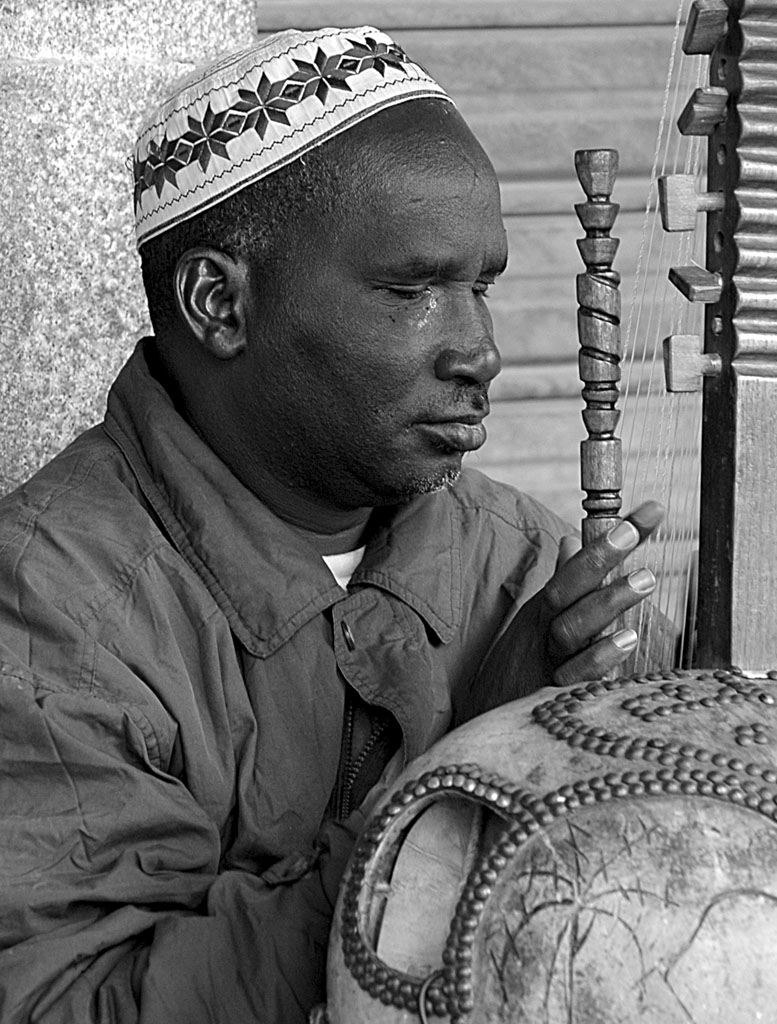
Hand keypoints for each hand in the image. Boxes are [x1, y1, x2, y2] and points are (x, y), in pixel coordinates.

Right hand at [466, 501, 664, 714]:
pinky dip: (599, 659)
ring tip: (645, 579)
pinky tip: (627, 642)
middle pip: (567, 591)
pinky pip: (574, 677)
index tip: (649, 512)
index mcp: (542, 611)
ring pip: (572, 629)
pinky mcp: (549, 700)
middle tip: (635, 534)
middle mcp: (541, 633)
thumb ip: (561, 585)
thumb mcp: (533, 623)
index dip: (609, 540)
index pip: (577, 568)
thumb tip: (570, 543)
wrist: (481, 725)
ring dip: (607, 603)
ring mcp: (545, 664)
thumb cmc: (517, 669)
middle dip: (600, 560)